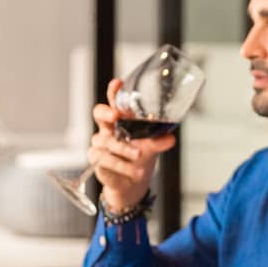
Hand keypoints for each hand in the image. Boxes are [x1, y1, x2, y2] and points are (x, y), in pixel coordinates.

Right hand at [91, 79, 176, 212]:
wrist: (132, 183)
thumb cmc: (139, 158)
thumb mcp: (151, 147)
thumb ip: (158, 141)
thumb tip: (170, 138)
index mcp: (121, 120)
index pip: (114, 101)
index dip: (114, 91)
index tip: (118, 83)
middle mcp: (108, 128)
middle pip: (99, 113)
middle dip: (106, 113)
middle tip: (116, 116)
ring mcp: (100, 143)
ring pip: (108, 141)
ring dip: (124, 149)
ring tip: (140, 155)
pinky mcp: (97, 159)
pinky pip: (106, 159)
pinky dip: (122, 166)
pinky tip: (135, 171)